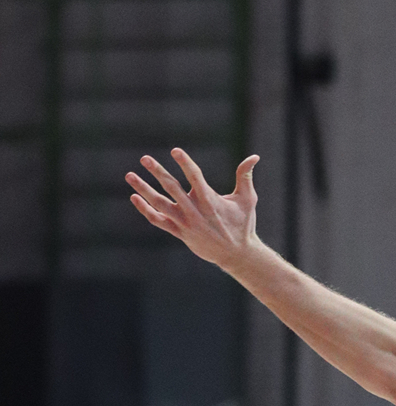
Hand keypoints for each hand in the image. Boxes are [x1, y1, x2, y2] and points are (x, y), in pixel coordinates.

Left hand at [126, 149, 259, 268]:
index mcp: (210, 200)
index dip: (185, 163)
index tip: (175, 151)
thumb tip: (254, 157)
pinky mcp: (180, 233)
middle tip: (145, 158)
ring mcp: (185, 223)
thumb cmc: (243, 225)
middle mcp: (195, 211)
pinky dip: (145, 210)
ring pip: (160, 204)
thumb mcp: (247, 200)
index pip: (195, 177)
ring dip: (143, 189)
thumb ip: (245, 176)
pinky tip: (135, 198)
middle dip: (157, 172)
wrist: (237, 254)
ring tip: (130, 175)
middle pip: (172, 188)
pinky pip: (158, 221)